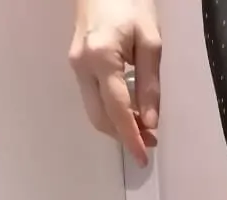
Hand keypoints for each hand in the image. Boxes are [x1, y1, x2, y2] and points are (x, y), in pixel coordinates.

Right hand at [69, 0, 160, 166]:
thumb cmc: (131, 4)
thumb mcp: (151, 42)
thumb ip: (150, 85)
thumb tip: (150, 123)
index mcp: (101, 58)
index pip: (117, 110)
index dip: (131, 137)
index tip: (143, 158)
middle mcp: (82, 66)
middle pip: (101, 117)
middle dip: (124, 135)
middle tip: (150, 141)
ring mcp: (75, 65)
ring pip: (94, 111)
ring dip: (117, 126)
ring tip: (143, 129)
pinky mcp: (76, 64)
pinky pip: (92, 99)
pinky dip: (110, 112)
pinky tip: (129, 112)